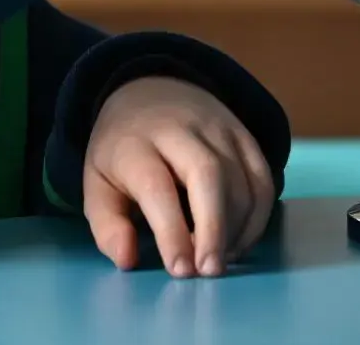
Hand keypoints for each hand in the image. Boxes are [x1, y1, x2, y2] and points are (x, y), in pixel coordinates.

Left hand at [81, 76, 277, 277]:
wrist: (151, 89)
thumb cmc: (123, 151)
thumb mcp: (96, 184)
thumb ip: (108, 226)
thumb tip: (127, 260)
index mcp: (135, 144)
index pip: (157, 187)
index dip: (171, 231)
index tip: (180, 270)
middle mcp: (180, 129)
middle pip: (208, 174)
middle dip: (214, 228)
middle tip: (211, 271)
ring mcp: (219, 127)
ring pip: (240, 178)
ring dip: (237, 227)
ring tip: (220, 259)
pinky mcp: (245, 134)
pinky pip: (263, 177)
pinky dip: (258, 215)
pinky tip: (239, 240)